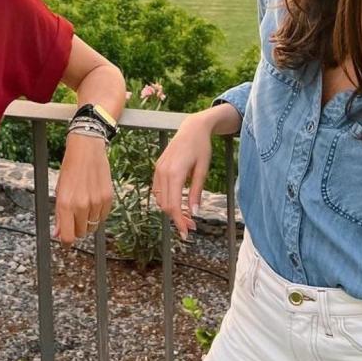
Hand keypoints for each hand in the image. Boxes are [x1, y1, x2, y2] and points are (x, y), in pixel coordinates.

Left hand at [53, 134, 112, 244]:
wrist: (86, 149)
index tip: (66, 241)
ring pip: (93, 225)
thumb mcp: (59, 190)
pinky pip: (103, 216)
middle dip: (77, 228)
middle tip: (74, 216)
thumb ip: (59, 214)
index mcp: (65, 204)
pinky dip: (98, 213)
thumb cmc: (71, 167)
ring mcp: (96, 202)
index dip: (67, 242)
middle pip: (81, 233)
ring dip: (88, 220)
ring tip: (84, 204)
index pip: (68, 236)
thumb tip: (58, 233)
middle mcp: (81, 205)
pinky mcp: (108, 198)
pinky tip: (94, 199)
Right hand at [152, 109, 214, 240]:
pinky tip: (179, 202)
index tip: (186, 233)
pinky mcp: (158, 167)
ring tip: (187, 215)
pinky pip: (158, 190)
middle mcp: (162, 172)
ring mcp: (158, 169)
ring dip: (171, 210)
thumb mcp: (203, 169)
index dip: (179, 221)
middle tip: (192, 226)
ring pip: (159, 199)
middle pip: (165, 205)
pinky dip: (166, 200)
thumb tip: (194, 212)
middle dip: (177, 218)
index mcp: (175, 173)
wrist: (192, 127)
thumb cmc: (201, 146)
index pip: (173, 205)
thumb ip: (197, 191)